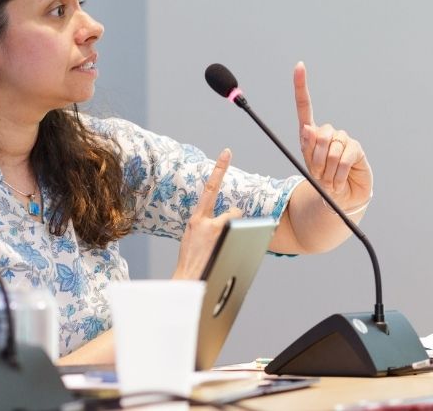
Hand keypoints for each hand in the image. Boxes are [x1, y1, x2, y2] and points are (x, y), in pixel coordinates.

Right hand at [173, 148, 242, 279]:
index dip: (219, 168)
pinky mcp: (225, 241)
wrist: (188, 280)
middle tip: (227, 238)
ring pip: (239, 223)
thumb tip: (221, 226)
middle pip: (234, 211)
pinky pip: (244, 235)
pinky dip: (244, 243)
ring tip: (225, 248)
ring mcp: (217, 231)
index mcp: (196, 220)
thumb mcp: (192, 240)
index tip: (227, 152)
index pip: (209, 188)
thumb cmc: (192, 262)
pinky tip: (233, 252)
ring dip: (238, 233)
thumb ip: (205, 228)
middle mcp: (206, 222)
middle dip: (235, 223)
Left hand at [294, 61, 372, 209]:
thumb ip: (307, 148)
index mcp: (310, 134)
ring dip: (327, 170)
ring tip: (330, 178)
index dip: (301, 86)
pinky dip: (339, 172)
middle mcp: (328, 133)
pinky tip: (340, 179)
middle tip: (319, 174)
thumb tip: (308, 128)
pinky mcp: (356, 149)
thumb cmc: (322, 181)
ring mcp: (343, 139)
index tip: (299, 66)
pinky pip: (345, 157)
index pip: (304, 106)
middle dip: (316, 159)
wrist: (339, 197)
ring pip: (331, 149)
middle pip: (319, 135)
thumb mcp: (308, 166)